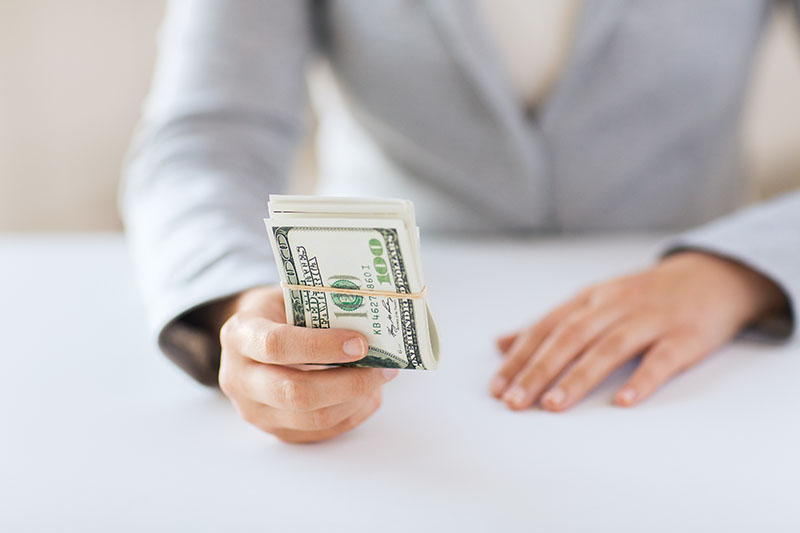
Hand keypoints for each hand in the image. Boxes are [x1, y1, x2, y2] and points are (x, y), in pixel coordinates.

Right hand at [217, 286, 397, 442]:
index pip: (277, 345)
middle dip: (348, 383)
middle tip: (383, 367)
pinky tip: (368, 395)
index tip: (360, 343)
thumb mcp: (289, 296)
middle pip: (295, 393)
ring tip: (381, 378)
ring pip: (312, 419)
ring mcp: (254, 410)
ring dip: (356, 400)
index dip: (321, 346)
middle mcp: (239, 378)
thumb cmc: (279, 312)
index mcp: (240, 335)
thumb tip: (373, 324)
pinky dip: (351, 414)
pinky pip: (320, 432)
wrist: (252, 338)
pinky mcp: (275, 431)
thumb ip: (320, 309)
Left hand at [490, 252, 787, 410]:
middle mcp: (614, 305)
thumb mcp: (592, 303)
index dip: (519, 357)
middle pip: (570, 338)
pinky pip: (661, 359)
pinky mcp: (685, 336)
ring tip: (553, 405)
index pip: (546, 328)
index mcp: (589, 299)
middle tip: (515, 402)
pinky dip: (642, 380)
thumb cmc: (642, 297)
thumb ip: (549, 325)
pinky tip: (624, 402)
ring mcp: (650, 319)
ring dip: (578, 377)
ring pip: (609, 348)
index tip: (496, 388)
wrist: (712, 276)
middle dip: (539, 370)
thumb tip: (500, 344)